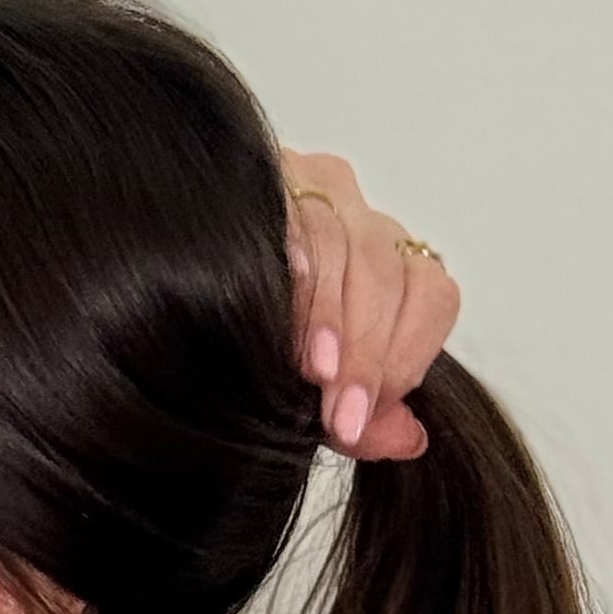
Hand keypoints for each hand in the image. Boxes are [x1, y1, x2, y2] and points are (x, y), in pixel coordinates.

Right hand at [279, 149, 461, 460]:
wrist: (181, 291)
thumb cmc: (257, 343)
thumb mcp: (317, 392)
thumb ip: (367, 418)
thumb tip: (410, 441)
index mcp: (392, 266)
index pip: (431, 296)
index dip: (403, 358)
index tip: (358, 416)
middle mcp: (362, 220)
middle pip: (388, 277)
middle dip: (366, 354)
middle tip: (339, 416)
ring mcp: (317, 187)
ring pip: (345, 245)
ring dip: (329, 316)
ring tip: (315, 372)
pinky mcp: (270, 172)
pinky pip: (293, 210)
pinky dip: (293, 259)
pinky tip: (281, 298)